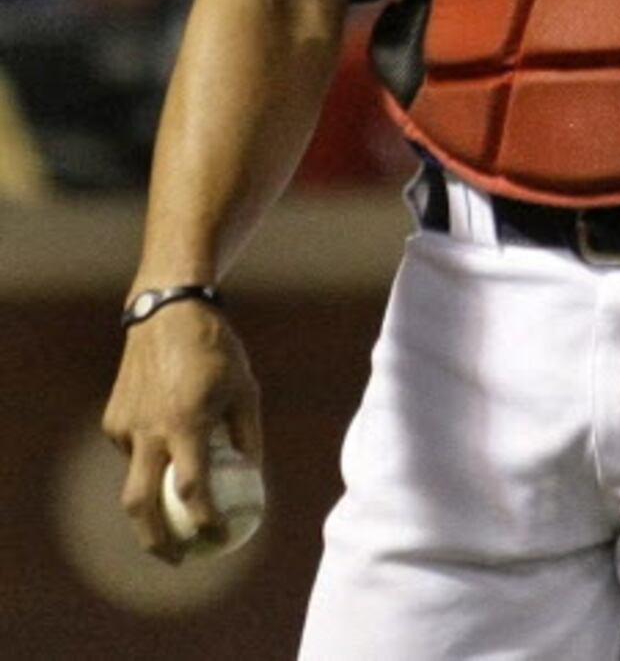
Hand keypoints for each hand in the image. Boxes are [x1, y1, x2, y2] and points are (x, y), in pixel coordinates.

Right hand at [101, 299, 262, 562]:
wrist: (166, 313)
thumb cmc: (218, 352)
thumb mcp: (246, 391)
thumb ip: (248, 438)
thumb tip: (254, 480)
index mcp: (186, 423)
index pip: (192, 489)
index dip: (206, 521)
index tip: (220, 540)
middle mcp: (148, 431)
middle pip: (140, 505)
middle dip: (155, 541)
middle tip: (177, 559)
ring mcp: (124, 427)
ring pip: (136, 479)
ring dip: (155, 500)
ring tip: (177, 514)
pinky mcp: (112, 421)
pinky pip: (132, 454)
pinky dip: (151, 463)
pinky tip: (169, 449)